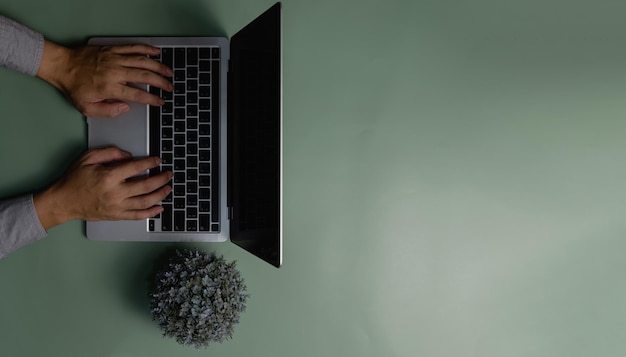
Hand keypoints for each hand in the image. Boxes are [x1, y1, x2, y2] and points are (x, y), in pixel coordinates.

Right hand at [33, 146, 172, 229]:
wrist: (63, 202)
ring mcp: (117, 206)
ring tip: (168, 188)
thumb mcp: (88, 158)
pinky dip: (151, 213)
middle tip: (169, 174)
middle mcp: (115, 193)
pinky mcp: (117, 216)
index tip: (158, 160)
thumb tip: (128, 155)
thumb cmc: (74, 180)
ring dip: (160, 195)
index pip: (136, 168)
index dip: (150, 162)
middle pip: (145, 186)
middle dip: (161, 179)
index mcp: (109, 177)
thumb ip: (109, 153)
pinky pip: (138, 216)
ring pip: (145, 202)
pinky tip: (160, 208)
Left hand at [37, 41, 172, 116]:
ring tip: (169, 72)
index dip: (152, 99)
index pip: (137, 95)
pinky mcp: (112, 50)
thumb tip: (125, 108)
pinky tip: (156, 53)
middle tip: (170, 87)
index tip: (161, 102)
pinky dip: (146, 50)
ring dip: (158, 67)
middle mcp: (114, 72)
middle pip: (145, 76)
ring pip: (142, 61)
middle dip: (161, 82)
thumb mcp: (87, 108)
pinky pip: (133, 48)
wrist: (61, 66)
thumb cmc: (74, 87)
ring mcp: (114, 59)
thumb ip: (108, 111)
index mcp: (110, 88)